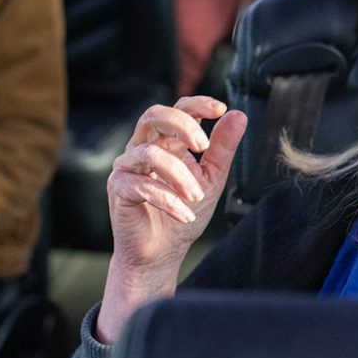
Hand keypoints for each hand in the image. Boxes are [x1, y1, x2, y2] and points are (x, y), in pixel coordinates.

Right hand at [98, 96, 246, 342]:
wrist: (163, 253)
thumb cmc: (184, 212)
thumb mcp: (212, 179)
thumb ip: (222, 148)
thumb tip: (238, 115)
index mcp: (166, 142)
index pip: (177, 109)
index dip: (197, 104)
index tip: (220, 108)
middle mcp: (143, 148)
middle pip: (153, 116)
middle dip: (181, 124)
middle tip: (204, 146)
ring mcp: (127, 167)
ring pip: (149, 153)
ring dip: (179, 175)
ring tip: (196, 197)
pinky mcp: (119, 189)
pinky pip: (142, 185)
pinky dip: (167, 200)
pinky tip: (184, 214)